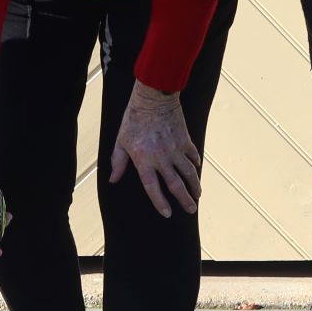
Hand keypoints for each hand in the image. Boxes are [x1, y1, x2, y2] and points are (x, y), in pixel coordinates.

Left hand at [109, 82, 201, 217]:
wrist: (154, 97)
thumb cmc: (134, 119)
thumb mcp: (121, 141)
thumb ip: (118, 162)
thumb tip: (113, 180)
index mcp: (144, 160)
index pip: (153, 188)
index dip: (160, 202)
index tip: (167, 213)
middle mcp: (162, 158)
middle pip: (176, 185)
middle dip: (184, 200)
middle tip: (191, 210)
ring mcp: (176, 149)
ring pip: (189, 173)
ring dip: (194, 186)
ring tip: (198, 196)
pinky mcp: (185, 140)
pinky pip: (193, 156)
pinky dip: (196, 164)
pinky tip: (197, 170)